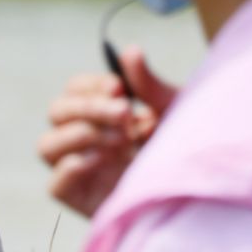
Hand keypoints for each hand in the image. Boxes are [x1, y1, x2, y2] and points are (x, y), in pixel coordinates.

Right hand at [37, 46, 178, 217]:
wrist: (205, 190)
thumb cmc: (188, 148)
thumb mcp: (173, 112)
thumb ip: (148, 84)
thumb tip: (130, 50)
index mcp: (102, 115)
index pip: (73, 90)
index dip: (90, 85)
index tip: (120, 89)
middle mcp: (87, 140)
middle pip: (56, 112)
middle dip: (88, 107)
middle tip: (125, 113)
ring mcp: (83, 171)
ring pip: (46, 146)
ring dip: (79, 134)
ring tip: (119, 139)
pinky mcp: (84, 201)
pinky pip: (55, 186)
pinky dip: (72, 169)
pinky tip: (105, 160)